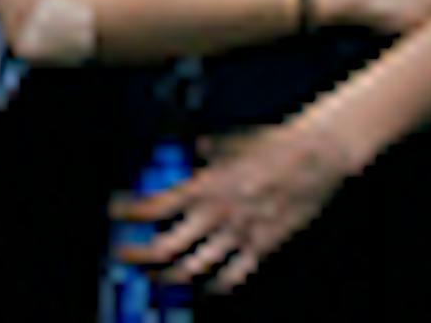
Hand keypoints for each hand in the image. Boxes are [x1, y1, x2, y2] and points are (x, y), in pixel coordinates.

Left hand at [113, 109, 356, 293]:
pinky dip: (214, 288)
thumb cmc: (273, 143)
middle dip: (137, 255)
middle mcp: (216, 214)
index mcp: (204, 185)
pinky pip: (231, 278)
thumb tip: (197, 148)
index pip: (154, 206)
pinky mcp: (261, 248)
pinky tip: (205, 289)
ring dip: (167, 277)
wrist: (314, 156)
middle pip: (164, 248)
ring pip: (192, 270)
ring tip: (154, 276)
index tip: (115, 212)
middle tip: (122, 254)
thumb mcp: (232, 140)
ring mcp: (238, 235)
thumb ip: (210, 149)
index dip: (128, 213)